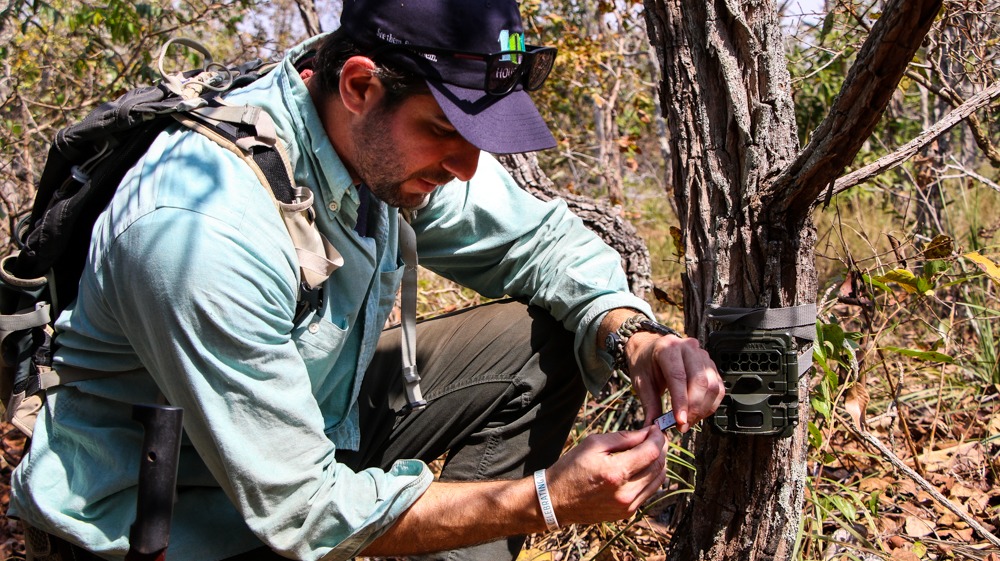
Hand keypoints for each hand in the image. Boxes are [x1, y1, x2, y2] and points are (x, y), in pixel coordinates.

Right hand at [545, 426, 666, 524]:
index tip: (656, 429)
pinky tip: (642, 467)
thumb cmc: (571, 468)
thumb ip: (623, 438)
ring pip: (658, 480)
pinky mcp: (627, 513)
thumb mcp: (593, 445)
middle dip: (661, 449)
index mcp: (616, 472)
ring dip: (659, 463)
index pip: (651, 452)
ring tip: (651, 451)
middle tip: (657, 437)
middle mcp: (625, 492)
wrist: (555, 500)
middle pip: (658, 466)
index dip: (658, 438)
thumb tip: (647, 432)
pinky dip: (650, 477)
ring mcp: (628, 506)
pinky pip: (648, 492)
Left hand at [627, 332, 723, 431]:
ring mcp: (702, 356)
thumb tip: (655, 428)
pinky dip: (710, 405)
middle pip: (700, 381)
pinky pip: (718, 388)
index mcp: (668, 348)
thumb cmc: (645, 363)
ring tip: (689, 421)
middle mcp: (688, 348)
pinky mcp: (711, 366)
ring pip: (712, 386)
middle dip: (694, 409)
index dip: (681, 402)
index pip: (678, 377)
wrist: (650, 349)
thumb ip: (650, 404)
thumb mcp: (641, 382)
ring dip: (703, 409)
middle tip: (683, 426)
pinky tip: (698, 413)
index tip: (680, 421)